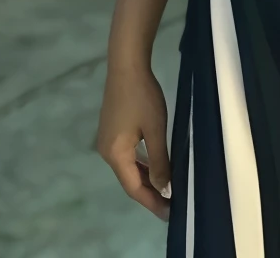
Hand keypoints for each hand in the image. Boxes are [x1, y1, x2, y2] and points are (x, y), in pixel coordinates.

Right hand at [96, 60, 171, 221]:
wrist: (126, 66)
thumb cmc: (142, 97)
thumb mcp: (155, 129)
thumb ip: (159, 160)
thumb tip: (163, 188)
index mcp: (115, 155)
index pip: (134, 188)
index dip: (152, 202)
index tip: (169, 213)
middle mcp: (107, 152)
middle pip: (130, 181)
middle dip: (150, 194)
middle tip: (172, 205)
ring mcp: (108, 142)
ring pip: (129, 168)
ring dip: (147, 179)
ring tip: (167, 190)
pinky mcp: (112, 132)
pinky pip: (128, 156)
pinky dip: (142, 165)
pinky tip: (155, 167)